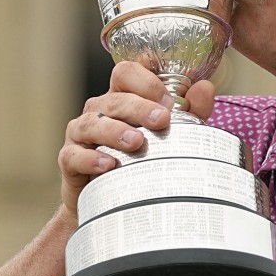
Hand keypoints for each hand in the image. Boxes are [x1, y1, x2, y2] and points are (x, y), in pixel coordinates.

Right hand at [57, 61, 215, 221]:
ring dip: (115, 131)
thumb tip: (206, 88)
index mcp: (122, 96)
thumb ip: (190, 112)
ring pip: (93, 123)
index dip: (147, 81)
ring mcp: (82, 133)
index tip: (170, 101)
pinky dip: (91, 159)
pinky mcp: (69, 159)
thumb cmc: (142, 159)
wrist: (112, 202)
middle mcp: (99, 110)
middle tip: (162, 121)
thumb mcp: (170, 135)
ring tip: (137, 143)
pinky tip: (109, 165)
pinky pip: (74, 155)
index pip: (127, 72)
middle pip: (115, 97)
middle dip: (140, 107)